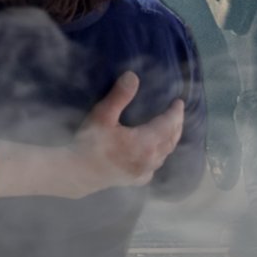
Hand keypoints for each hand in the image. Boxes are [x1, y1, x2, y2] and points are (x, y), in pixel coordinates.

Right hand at [67, 73, 183, 195]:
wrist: (77, 173)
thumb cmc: (90, 143)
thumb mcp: (103, 114)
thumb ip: (120, 95)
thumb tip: (133, 76)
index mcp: (146, 143)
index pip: (168, 125)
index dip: (175, 113)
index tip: (179, 102)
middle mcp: (150, 160)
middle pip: (170, 140)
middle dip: (176, 125)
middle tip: (177, 112)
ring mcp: (143, 172)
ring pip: (164, 155)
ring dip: (169, 140)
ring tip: (170, 129)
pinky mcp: (135, 180)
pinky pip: (154, 167)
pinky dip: (159, 156)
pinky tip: (154, 155)